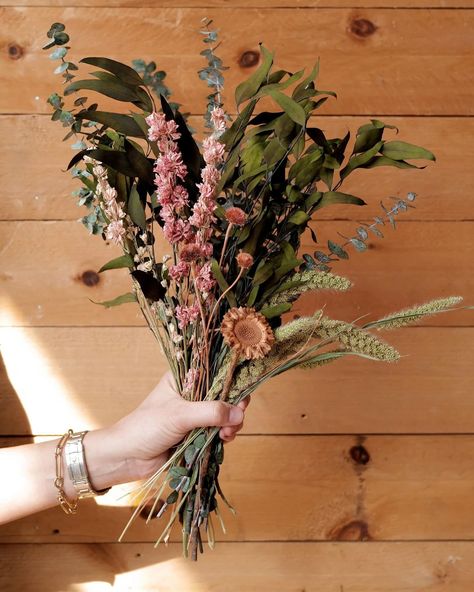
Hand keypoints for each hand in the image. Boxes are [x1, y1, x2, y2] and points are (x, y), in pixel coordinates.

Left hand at [99, 371, 249, 484]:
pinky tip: (223, 440)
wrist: (127, 457)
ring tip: (226, 435)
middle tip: (237, 419)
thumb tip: (240, 413)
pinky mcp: (196, 433)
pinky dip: (224, 435)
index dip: (232, 381)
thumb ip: (210, 412)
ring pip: (224, 415)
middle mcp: (192, 393)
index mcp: (185, 378)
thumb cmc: (146, 427)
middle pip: (224, 395)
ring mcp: (194, 414)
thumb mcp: (179, 415)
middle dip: (234, 407)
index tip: (242, 396)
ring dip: (231, 424)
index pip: (215, 373)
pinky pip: (218, 431)